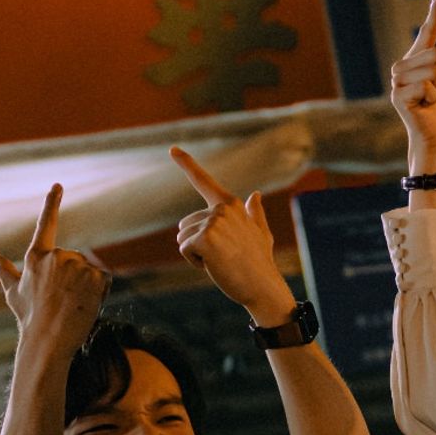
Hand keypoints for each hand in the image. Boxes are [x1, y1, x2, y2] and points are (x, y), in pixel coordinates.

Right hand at [0, 184, 109, 355]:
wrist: (47, 341)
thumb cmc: (29, 318)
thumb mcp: (14, 294)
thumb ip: (5, 272)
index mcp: (36, 258)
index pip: (47, 225)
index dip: (52, 204)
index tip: (58, 186)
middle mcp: (56, 257)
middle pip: (74, 260)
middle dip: (73, 277)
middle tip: (62, 300)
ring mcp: (76, 266)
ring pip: (88, 271)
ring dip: (86, 285)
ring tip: (72, 304)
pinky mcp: (96, 276)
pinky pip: (103, 280)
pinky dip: (100, 292)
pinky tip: (86, 305)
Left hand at [169, 147, 295, 324]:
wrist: (263, 287)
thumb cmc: (260, 263)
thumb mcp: (261, 234)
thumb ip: (255, 214)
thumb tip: (256, 194)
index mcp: (232, 205)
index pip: (204, 181)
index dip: (187, 163)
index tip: (172, 148)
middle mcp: (222, 209)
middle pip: (186, 224)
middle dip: (197, 244)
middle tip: (223, 256)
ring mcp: (213, 222)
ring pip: (182, 238)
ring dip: (196, 254)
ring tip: (220, 261)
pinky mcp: (204, 238)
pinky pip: (184, 249)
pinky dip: (194, 262)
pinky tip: (214, 266)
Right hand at [390, 0, 435, 173]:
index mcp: (417, 60)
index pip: (427, 33)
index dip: (433, 14)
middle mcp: (402, 66)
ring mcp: (397, 80)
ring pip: (432, 69)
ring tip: (432, 101)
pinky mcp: (397, 95)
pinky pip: (426, 85)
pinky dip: (434, 98)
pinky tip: (426, 107)